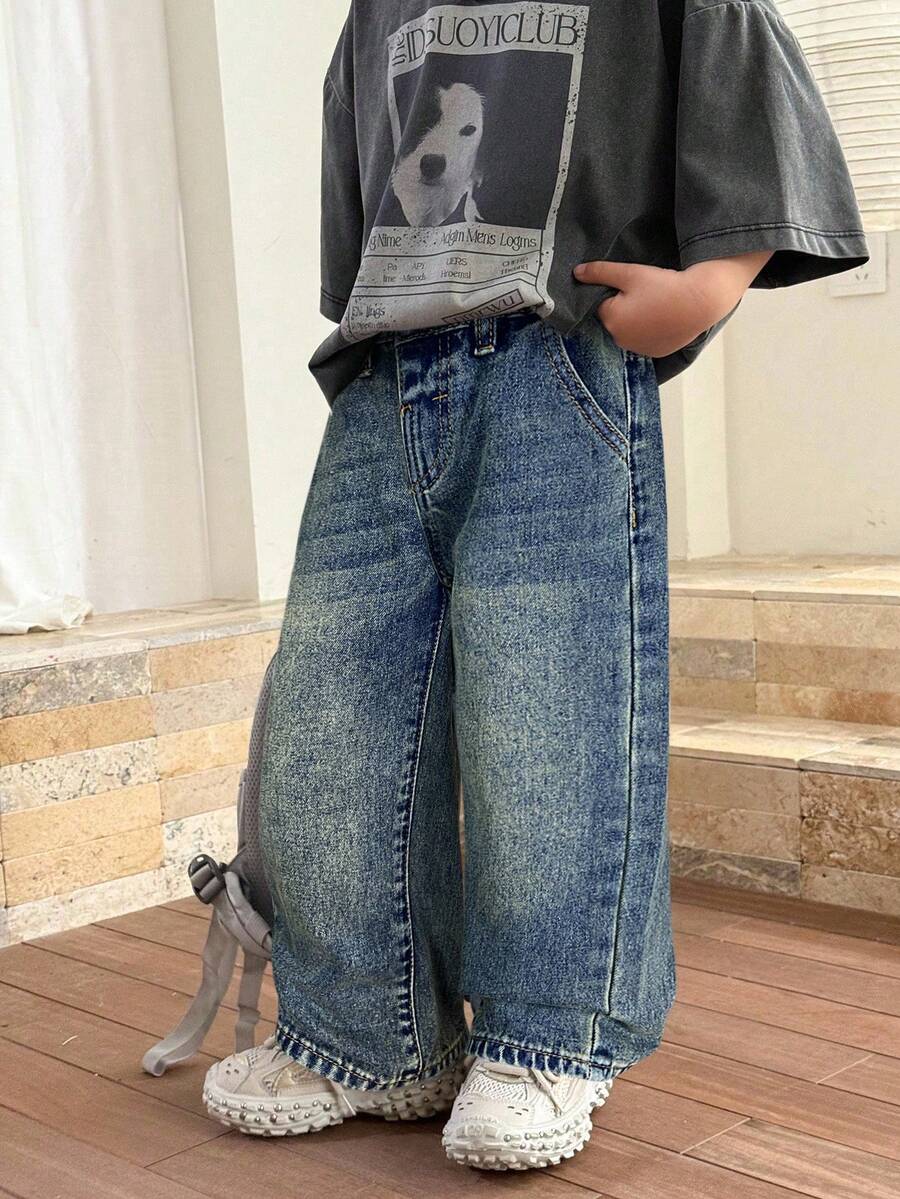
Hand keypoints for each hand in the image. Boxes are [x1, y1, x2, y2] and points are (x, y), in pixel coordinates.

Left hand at [572, 250, 773, 357]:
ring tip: (657, 305)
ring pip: (630, 330)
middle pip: (615, 319)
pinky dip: (650, 331)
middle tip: (647, 293)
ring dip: (637, 320)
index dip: (616, 292)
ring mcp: (638, 349)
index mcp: (610, 320)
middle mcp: (620, 339)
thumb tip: (577, 273)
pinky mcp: (655, 353)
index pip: (602, 304)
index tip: (633, 286)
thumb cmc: (664, 286)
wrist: (699, 302)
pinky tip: (663, 318)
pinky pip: (645, 340)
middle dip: (624, 307)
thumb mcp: (630, 273)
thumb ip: (600, 272)